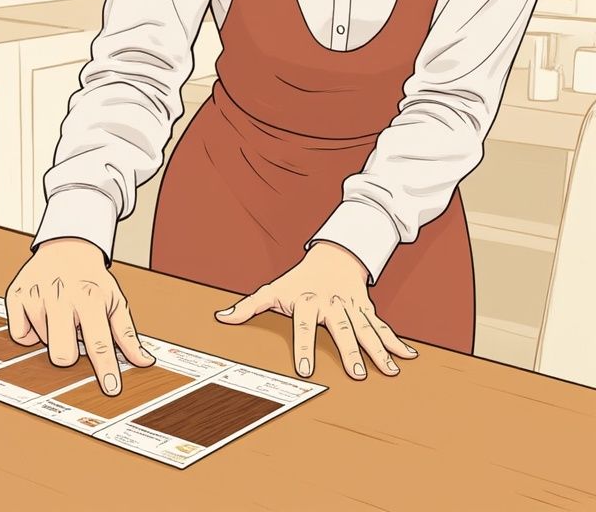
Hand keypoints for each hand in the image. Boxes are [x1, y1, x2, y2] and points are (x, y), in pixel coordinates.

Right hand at [5, 238, 155, 395]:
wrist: (67, 247)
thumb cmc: (93, 280)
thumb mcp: (116, 302)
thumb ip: (127, 335)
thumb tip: (145, 361)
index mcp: (90, 298)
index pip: (99, 343)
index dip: (105, 370)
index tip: (111, 390)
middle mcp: (62, 295)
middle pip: (61, 353)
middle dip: (68, 356)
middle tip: (72, 337)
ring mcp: (36, 295)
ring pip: (40, 343)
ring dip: (51, 335)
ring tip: (60, 314)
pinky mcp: (15, 295)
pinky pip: (19, 335)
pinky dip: (29, 331)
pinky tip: (41, 314)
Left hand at [214, 242, 417, 379]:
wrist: (333, 256)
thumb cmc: (297, 280)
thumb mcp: (272, 290)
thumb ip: (248, 306)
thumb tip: (221, 318)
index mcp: (306, 302)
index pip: (303, 327)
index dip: (304, 347)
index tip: (306, 371)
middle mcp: (332, 305)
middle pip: (342, 330)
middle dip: (351, 352)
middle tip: (357, 375)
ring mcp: (352, 307)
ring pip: (367, 330)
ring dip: (380, 350)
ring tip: (391, 370)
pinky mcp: (367, 309)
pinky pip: (382, 327)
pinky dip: (396, 341)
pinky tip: (408, 357)